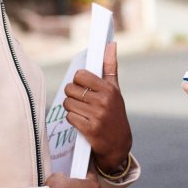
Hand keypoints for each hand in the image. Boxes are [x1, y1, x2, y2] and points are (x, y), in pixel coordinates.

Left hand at [63, 43, 132, 173]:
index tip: (83, 87)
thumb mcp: (115, 90)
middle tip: (80, 101)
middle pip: (70, 89)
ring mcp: (97, 116)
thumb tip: (111, 44)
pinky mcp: (90, 129)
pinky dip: (72, 119)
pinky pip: (69, 117)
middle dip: (72, 95)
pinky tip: (81, 121)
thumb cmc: (115, 113)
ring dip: (71, 108)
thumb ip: (110, 67)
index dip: (78, 81)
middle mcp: (104, 101)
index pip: (81, 75)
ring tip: (81, 111)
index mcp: (109, 89)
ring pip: (68, 103)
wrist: (119, 144)